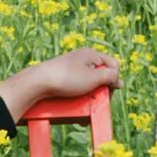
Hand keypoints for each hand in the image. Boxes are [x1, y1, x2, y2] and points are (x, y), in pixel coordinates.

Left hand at [0, 47, 119, 115]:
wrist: (38, 83)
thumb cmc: (67, 78)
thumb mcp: (94, 78)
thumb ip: (110, 77)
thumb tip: (119, 81)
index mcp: (91, 54)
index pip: (113, 65)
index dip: (114, 78)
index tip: (108, 89)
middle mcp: (82, 58)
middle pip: (101, 74)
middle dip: (101, 88)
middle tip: (96, 98)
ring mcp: (72, 67)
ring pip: (89, 83)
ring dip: (90, 95)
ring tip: (84, 102)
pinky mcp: (63, 77)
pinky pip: (77, 86)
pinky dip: (79, 95)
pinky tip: (76, 103)